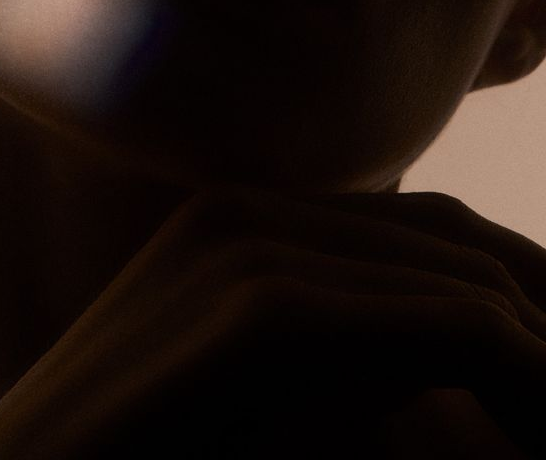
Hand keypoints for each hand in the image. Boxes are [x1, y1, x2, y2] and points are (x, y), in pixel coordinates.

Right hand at [0, 187, 545, 457]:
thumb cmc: (143, 457)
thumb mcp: (265, 399)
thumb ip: (338, 358)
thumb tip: (465, 344)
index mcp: (247, 223)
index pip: (428, 231)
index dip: (522, 287)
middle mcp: (251, 214)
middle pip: (455, 247)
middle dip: (541, 314)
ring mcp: (247, 251)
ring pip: (458, 286)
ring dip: (540, 355)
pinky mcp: (255, 314)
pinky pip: (437, 329)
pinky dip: (516, 371)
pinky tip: (541, 414)